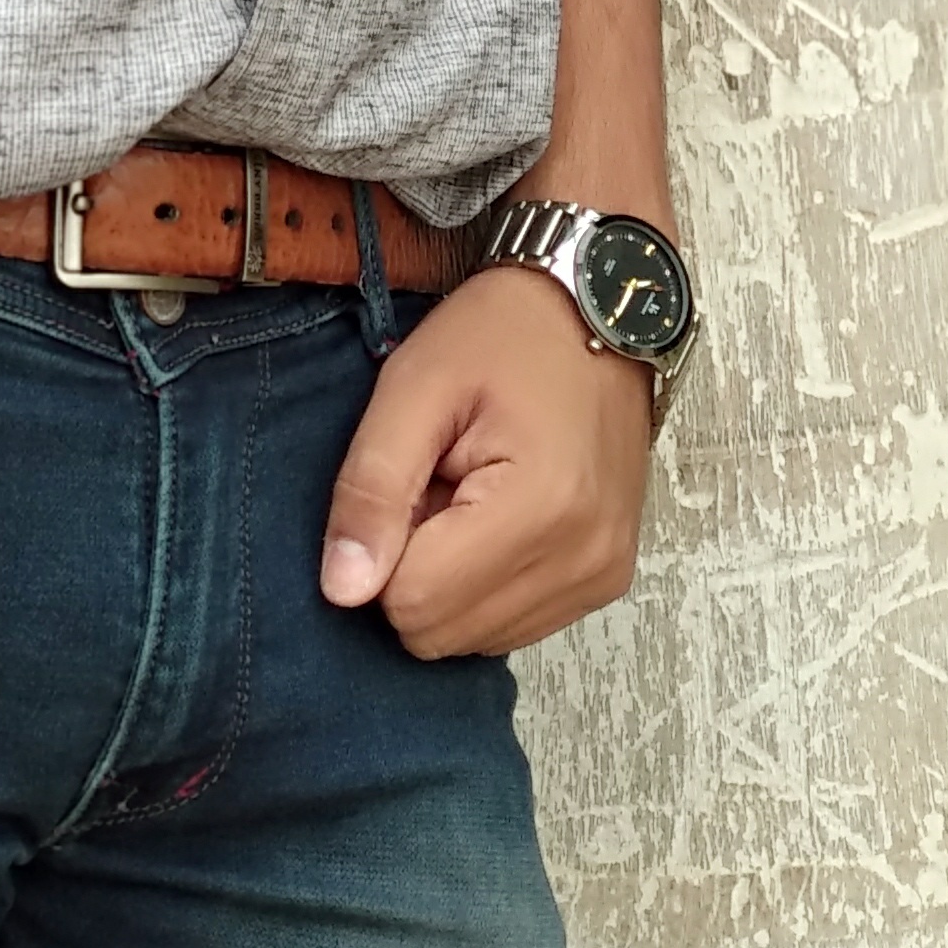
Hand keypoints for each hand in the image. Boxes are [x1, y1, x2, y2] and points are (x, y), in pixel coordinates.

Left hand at [319, 267, 650, 657]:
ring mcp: (602, 576)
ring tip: (470, 489)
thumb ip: (371, 486)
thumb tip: (341, 591)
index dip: (384, 545)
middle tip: (438, 480)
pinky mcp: (606, 580)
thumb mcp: (414, 386)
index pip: (413, 602)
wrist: (598, 307)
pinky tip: (497, 513)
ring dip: (450, 576)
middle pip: (442, 633)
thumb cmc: (506, 332)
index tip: (412, 476)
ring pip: (474, 639)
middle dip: (415, 565)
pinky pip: (512, 625)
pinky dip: (486, 581)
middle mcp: (584, 560)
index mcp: (541, 508)